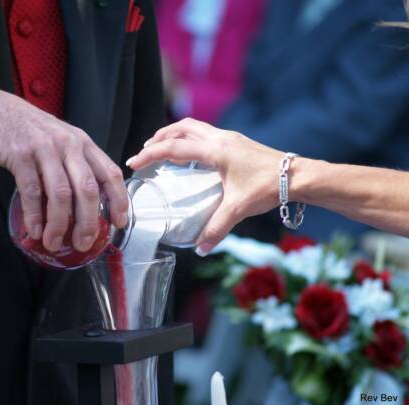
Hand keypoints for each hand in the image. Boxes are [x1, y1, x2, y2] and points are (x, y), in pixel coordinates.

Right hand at [0, 88, 128, 252]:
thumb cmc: (28, 130)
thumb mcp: (61, 140)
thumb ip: (76, 165)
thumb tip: (85, 206)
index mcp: (83, 143)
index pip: (110, 173)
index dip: (118, 200)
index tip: (119, 222)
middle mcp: (68, 144)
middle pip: (87, 189)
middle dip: (88, 222)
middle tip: (83, 243)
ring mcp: (44, 149)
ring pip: (61, 194)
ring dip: (59, 224)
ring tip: (54, 242)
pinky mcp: (20, 155)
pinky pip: (31, 191)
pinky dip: (34, 215)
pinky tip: (36, 230)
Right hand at [127, 118, 283, 255]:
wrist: (298, 176)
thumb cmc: (269, 186)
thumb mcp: (238, 208)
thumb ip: (217, 228)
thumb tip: (200, 249)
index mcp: (216, 150)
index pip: (174, 147)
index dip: (151, 154)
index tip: (135, 162)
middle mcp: (220, 138)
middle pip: (181, 128)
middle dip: (159, 137)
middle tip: (145, 151)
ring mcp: (229, 138)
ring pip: (194, 127)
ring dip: (175, 135)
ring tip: (162, 147)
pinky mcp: (236, 142)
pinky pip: (205, 134)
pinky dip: (190, 139)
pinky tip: (191, 155)